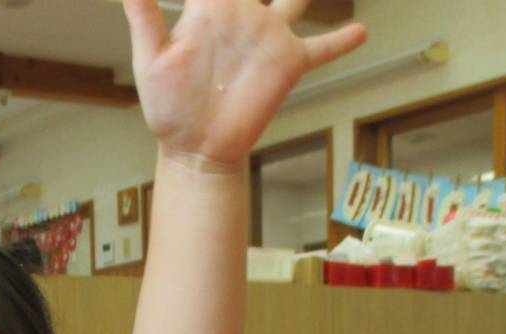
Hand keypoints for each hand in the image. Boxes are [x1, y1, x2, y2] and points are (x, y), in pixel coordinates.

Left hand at [123, 0, 365, 168]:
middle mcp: (242, 13)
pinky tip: (361, 31)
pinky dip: (342, 40)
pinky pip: (322, 48)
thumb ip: (144, 17)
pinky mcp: (287, 64)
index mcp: (208, 6)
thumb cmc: (168, 107)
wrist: (196, 148)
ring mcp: (267, 36)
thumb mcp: (150, 61)